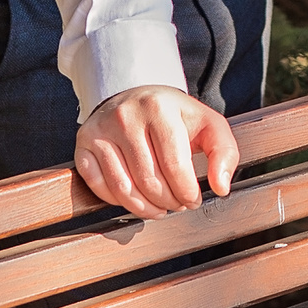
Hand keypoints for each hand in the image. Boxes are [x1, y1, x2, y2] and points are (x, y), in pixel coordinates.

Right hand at [73, 84, 239, 218]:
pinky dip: (119, 202)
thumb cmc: (175, 117)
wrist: (137, 99)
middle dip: (169, 202)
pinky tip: (136, 197)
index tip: (193, 199)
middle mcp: (125, 116)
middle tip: (177, 203)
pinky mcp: (83, 144)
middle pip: (150, 181)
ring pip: (124, 189)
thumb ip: (224, 154)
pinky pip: (100, 187)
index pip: (175, 166)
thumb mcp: (208, 125)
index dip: (187, 192)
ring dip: (146, 208)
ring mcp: (100, 130)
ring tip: (160, 207)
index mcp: (158, 107)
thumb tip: (221, 187)